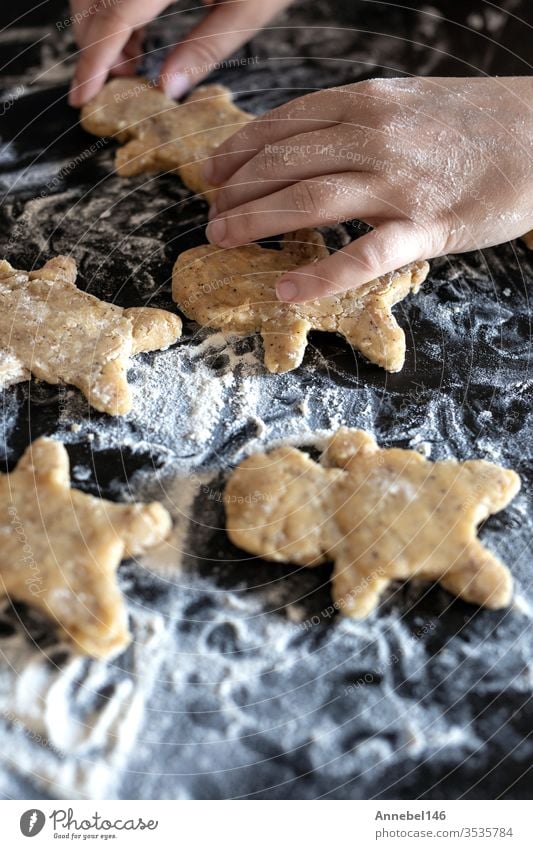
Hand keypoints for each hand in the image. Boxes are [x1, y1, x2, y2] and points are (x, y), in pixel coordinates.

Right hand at [68, 0, 292, 106]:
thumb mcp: (250, 8)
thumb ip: (206, 48)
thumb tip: (166, 89)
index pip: (115, 15)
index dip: (94, 60)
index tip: (83, 96)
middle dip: (93, 43)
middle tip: (117, 84)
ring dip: (102, 27)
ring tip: (131, 65)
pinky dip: (117, 9)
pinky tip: (136, 38)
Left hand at [204, 77, 532, 301]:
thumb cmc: (476, 124)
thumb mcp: (408, 102)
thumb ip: (358, 119)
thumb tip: (307, 141)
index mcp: (368, 103)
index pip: (286, 124)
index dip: (241, 149)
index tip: (213, 170)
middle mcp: (375, 136)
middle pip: (286, 161)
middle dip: (238, 189)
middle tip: (210, 214)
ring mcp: (398, 181)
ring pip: (311, 199)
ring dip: (257, 221)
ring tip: (222, 238)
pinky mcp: (426, 226)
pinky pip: (364, 254)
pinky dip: (322, 274)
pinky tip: (287, 290)